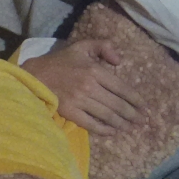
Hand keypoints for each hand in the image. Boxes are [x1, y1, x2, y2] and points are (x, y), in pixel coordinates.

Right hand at [20, 39, 146, 134]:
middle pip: (117, 105)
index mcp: (94, 70)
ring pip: (107, 116)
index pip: (121, 88)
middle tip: (141, 121)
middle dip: (132, 114)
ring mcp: (80, 101)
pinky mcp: (71, 112)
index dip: (135, 99)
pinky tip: (112, 132)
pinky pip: (92, 124)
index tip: (143, 106)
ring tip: (130, 127)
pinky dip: (104, 130)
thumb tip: (120, 61)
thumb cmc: (60, 61)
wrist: (35, 76)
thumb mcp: (81, 46)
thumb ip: (103, 46)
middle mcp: (90, 87)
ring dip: (122, 124)